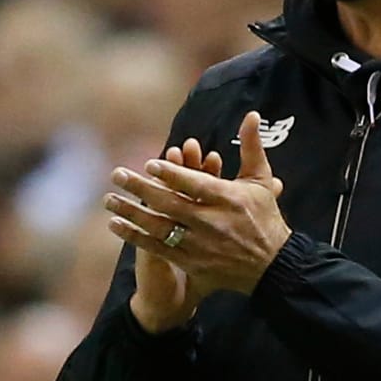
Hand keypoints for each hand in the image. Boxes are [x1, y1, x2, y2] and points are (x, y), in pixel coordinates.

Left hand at [106, 111, 290, 302]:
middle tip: (117, 174)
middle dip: (141, 189)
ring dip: (132, 212)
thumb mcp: (260, 180)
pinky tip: (116, 225)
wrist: (271, 265)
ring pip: (160, 227)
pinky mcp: (191, 261)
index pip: (197, 185)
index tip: (150, 163)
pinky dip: (135, 236)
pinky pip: (157, 248)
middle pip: (171, 204)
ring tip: (109, 200)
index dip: (173, 174)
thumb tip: (252, 115)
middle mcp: (213, 222)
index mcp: (229, 199)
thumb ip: (251, 147)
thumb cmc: (264, 217)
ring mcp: (200, 244)